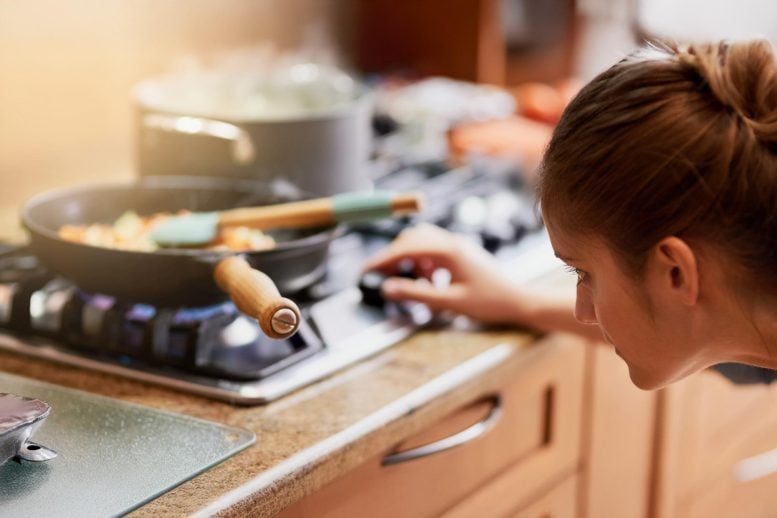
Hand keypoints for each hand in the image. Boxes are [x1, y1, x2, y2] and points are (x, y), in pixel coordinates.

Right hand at [362, 224, 527, 324]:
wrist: (518, 301)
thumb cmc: (489, 303)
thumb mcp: (449, 302)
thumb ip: (417, 294)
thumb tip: (387, 288)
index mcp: (449, 251)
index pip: (407, 248)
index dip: (383, 259)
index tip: (366, 270)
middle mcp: (452, 242)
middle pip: (412, 239)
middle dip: (393, 256)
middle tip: (380, 276)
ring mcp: (458, 245)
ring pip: (422, 241)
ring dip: (409, 257)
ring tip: (406, 280)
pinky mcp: (462, 252)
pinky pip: (434, 249)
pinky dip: (423, 261)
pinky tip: (428, 280)